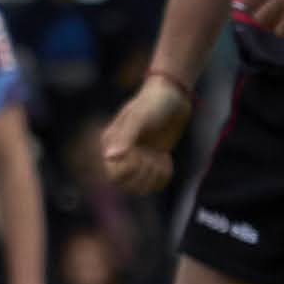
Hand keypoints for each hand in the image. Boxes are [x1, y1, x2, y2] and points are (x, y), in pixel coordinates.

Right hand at [99, 74, 193, 196]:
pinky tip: (166, 158)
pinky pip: (156, 183)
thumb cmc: (153, 103)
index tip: (142, 154)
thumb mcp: (139, 118)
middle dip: (145, 175)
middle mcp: (121, 153)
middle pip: (128, 186)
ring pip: (142, 187)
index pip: (114, 176)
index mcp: (111, 143)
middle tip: (154, 156)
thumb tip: (110, 158)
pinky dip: (164, 175)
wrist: (173, 96)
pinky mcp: (153, 161)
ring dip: (156, 175)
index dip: (130, 171)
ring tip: (161, 157)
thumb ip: (125, 138)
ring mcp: (138, 158)